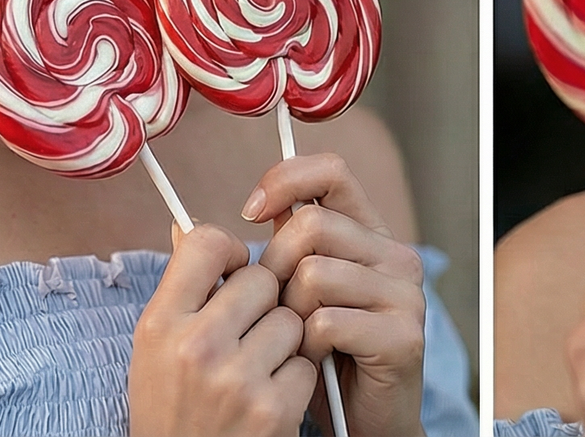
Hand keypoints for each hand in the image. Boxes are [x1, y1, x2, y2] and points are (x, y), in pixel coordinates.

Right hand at [128, 223, 319, 436]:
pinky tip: (270, 396)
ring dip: (282, 341)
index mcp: (159, 324)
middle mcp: (195, 347)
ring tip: (257, 366)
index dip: (228, 250)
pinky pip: (304, 364)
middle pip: (260, 279)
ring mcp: (237, 379)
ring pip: (291, 320)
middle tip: (248, 329)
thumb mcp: (155, 349)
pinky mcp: (273, 409)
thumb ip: (179, 291)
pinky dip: (294, 379)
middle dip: (263, 300)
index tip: (232, 268)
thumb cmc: (170, 409)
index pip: (205, 243)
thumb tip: (187, 226)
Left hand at [251, 153, 426, 436]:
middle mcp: (393, 256)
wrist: (356, 424)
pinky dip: (307, 346)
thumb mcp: (280, 299)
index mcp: (367, 235)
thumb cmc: (315, 358)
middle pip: (311, 225)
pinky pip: (326, 321)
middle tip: (276, 309)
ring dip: (289, 314)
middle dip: (275, 268)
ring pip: (314, 273)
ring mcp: (403, 295)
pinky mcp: (401, 336)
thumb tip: (181, 227)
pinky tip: (314, 361)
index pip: (332, 172)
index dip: (286, 181)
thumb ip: (248, 259)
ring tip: (297, 341)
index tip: (249, 211)